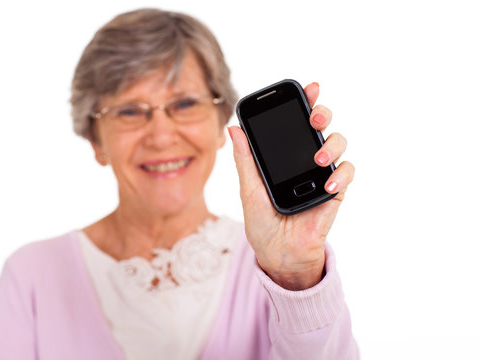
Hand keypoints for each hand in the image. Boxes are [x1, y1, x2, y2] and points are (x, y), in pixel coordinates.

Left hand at [229, 82, 354, 290]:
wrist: (278, 254)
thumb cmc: (262, 223)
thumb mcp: (249, 188)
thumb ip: (245, 159)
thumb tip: (233, 128)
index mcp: (284, 155)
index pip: (296, 122)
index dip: (306, 102)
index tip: (308, 87)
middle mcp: (305, 160)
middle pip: (321, 126)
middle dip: (321, 114)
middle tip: (313, 117)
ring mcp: (322, 174)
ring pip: (338, 144)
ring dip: (331, 144)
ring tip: (317, 159)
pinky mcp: (334, 192)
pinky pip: (346, 173)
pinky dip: (340, 173)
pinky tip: (326, 182)